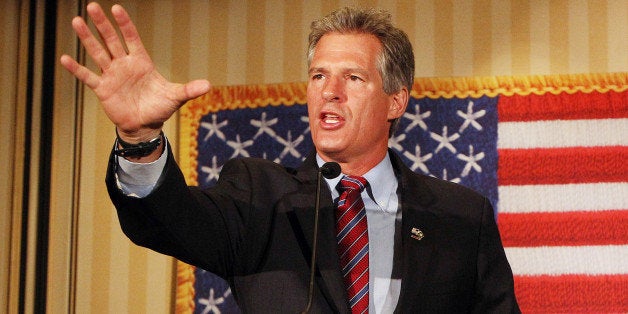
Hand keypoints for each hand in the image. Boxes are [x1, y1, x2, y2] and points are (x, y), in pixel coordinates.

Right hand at [60, 2, 210, 141]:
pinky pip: (88, 77)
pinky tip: (65, 58)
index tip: (116, 8)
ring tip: (76, 21)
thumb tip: (209, 85)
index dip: (124, 24)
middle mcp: (124, 65)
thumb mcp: (176, 97)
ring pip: (98, 53)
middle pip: (111, 40)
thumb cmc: (159, 108)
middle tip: (92, 6)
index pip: (131, 38)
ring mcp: (112, 76)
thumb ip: (190, 89)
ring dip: (87, 39)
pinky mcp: (103, 89)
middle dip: (102, 24)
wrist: (145, 125)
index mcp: (141, 62)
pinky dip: (77, 69)